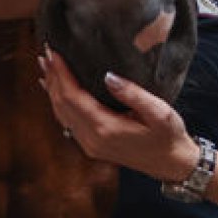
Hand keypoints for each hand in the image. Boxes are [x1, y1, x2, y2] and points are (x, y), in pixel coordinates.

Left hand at [39, 48, 200, 184]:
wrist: (171, 164)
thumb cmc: (168, 136)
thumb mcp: (159, 112)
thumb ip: (133, 94)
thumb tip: (107, 76)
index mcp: (105, 128)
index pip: (73, 97)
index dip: (61, 74)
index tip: (54, 53)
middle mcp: (92, 139)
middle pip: (62, 104)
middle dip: (53, 77)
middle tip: (46, 53)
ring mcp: (90, 145)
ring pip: (62, 113)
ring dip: (52, 89)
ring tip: (46, 66)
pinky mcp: (92, 146)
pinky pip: (67, 121)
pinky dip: (58, 103)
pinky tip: (55, 91)